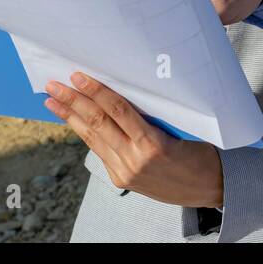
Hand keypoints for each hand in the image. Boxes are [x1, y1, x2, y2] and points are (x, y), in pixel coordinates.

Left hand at [44, 72, 223, 207]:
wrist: (209, 187)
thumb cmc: (201, 152)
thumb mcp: (182, 129)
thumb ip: (152, 117)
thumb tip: (123, 93)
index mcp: (154, 144)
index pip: (118, 111)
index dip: (97, 91)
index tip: (79, 76)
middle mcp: (135, 159)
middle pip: (98, 123)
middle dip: (73, 101)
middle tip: (54, 85)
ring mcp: (125, 171)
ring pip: (92, 138)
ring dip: (70, 117)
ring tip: (52, 101)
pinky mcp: (121, 179)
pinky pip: (99, 150)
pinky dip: (84, 133)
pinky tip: (73, 121)